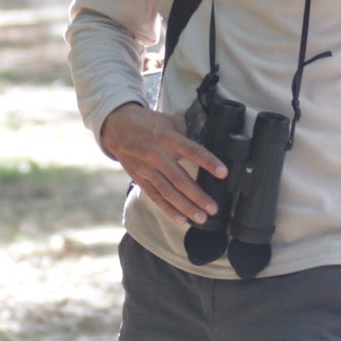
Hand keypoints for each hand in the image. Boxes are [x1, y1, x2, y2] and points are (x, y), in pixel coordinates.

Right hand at [98, 103, 227, 224]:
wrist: (117, 127)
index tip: (223, 173)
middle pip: (180, 179)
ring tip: (201, 218)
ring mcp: (147, 169)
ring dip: (186, 207)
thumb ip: (186, 134)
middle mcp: (157, 155)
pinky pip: (155, 197)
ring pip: (168, 192)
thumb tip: (204, 145)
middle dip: (198, 196)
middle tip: (213, 208)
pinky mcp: (140, 179)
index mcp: (168, 138)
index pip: (192, 151)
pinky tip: (180, 219)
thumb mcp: (169, 121)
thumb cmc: (148, 123)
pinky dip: (168, 210)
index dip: (208, 162)